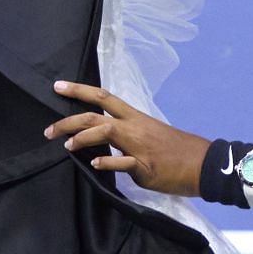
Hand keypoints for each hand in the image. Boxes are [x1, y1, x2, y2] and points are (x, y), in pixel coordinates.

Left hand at [46, 80, 211, 196]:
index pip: (104, 96)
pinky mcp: (146, 167)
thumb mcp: (150, 135)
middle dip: (69, 121)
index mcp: (136, 117)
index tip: (58, 86)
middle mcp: (135, 127)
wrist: (203, 164)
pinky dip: (107, 162)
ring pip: (106, 131)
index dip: (79, 90)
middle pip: (96, 115)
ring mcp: (140, 147)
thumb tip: (104, 144)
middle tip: (49, 130)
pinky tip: (95, 164)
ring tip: (67, 146)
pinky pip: (124, 162)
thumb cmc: (177, 150)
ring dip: (82, 138)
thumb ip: (126, 136)